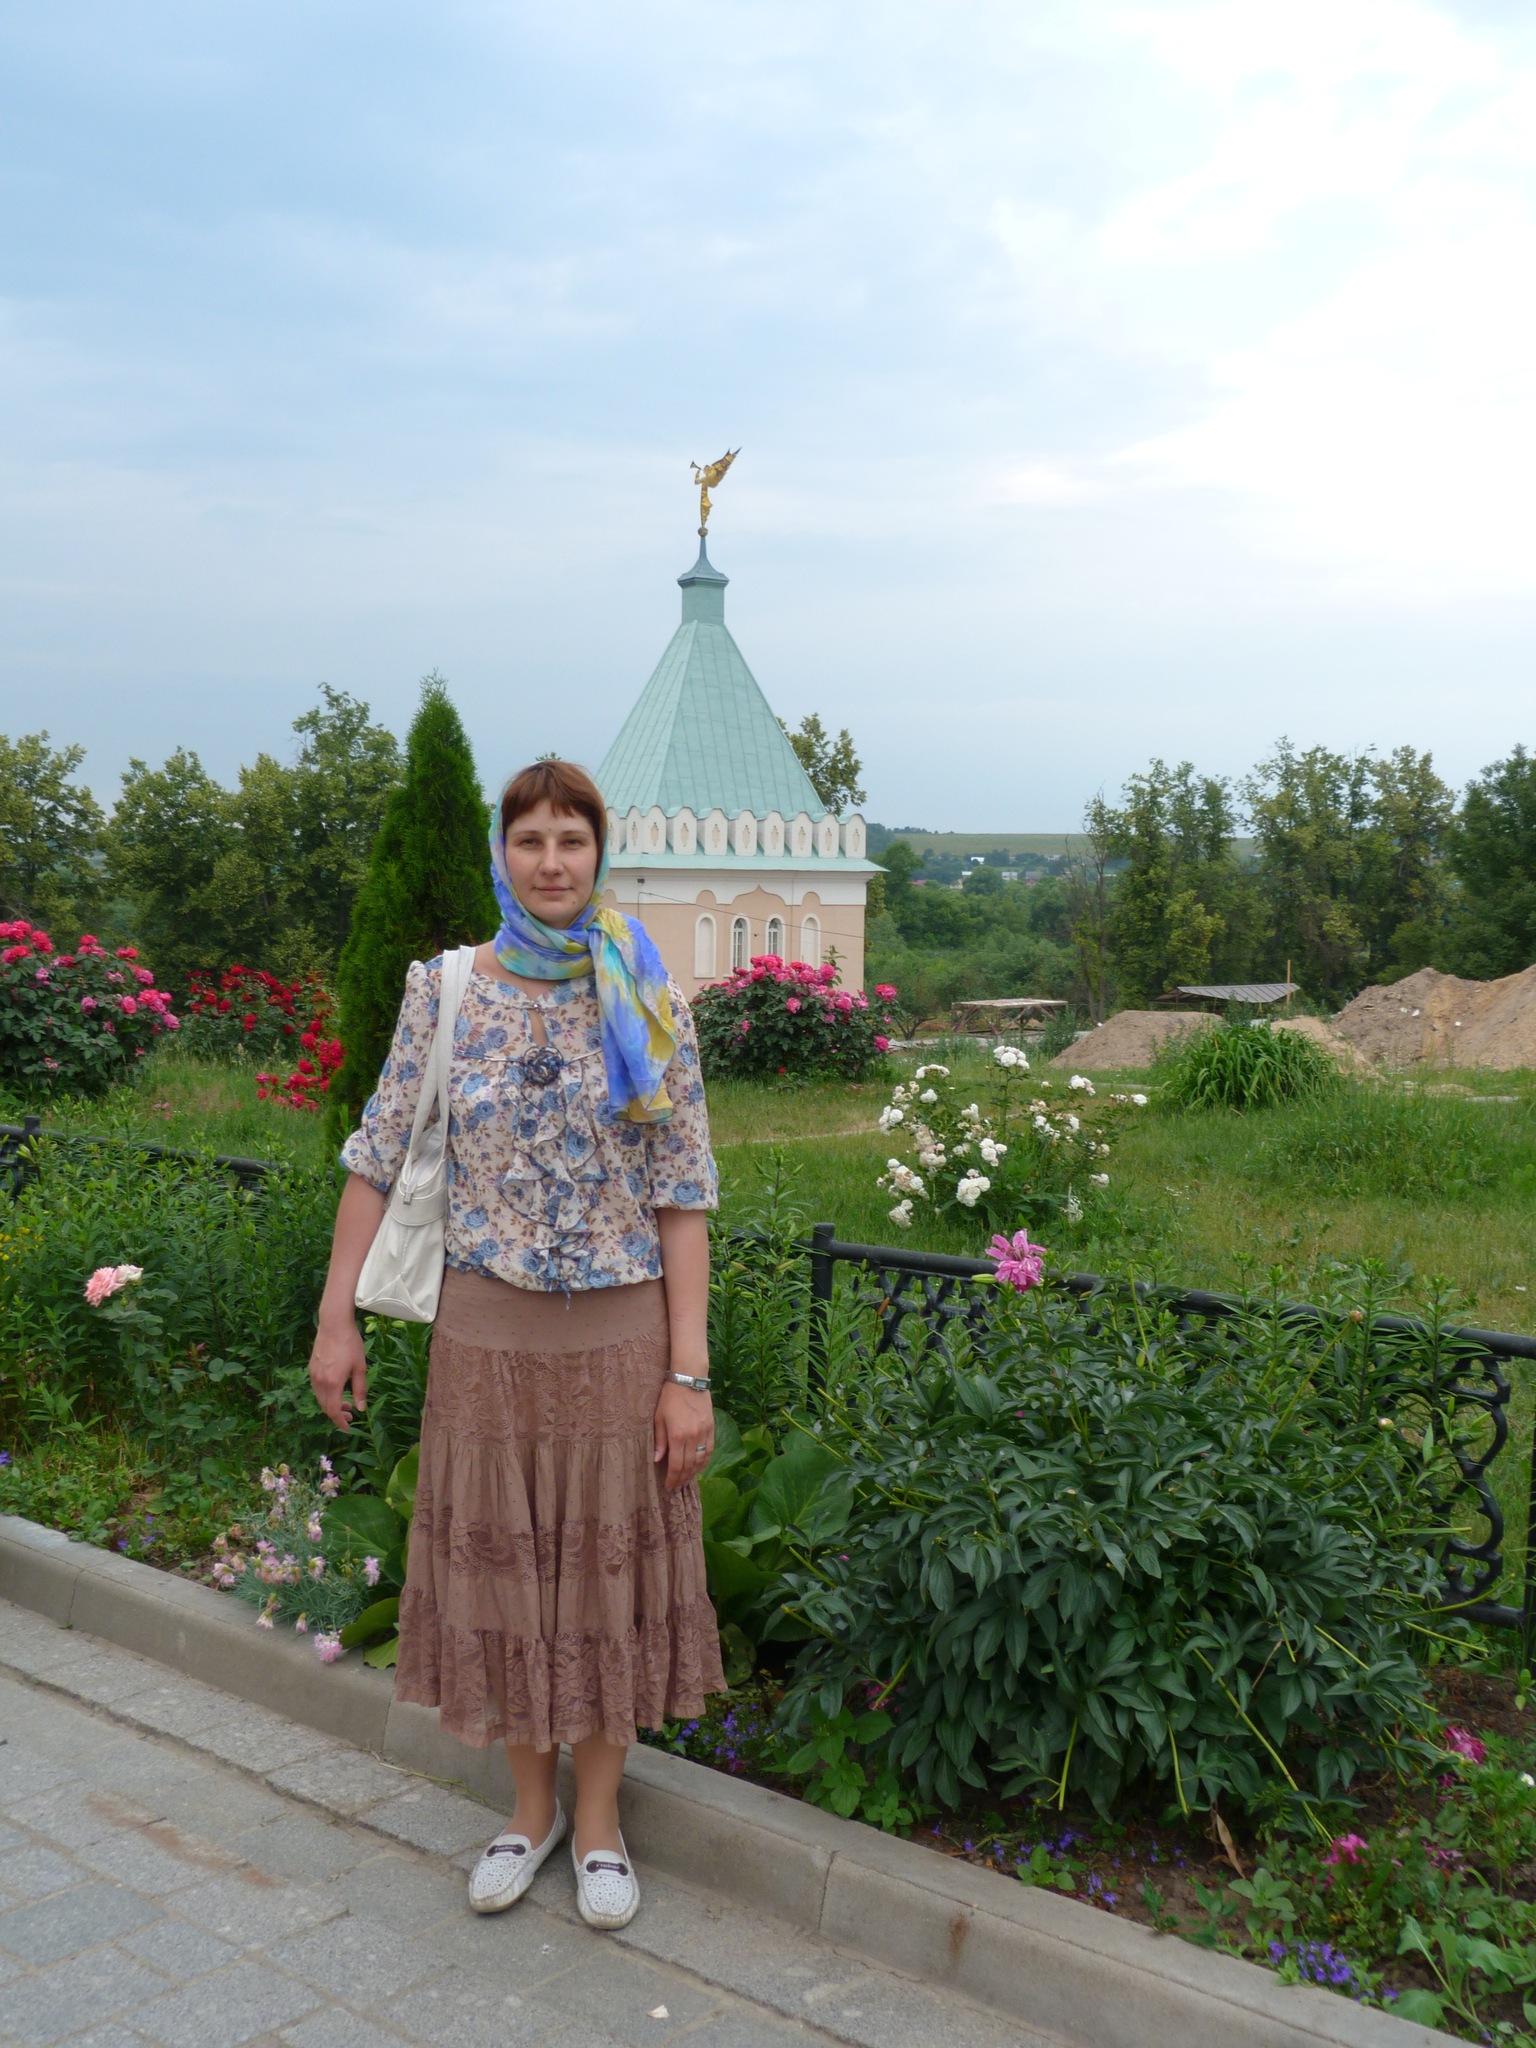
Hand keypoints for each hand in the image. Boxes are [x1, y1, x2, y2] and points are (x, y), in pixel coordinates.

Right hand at [309, 1311, 367, 1430]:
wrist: (333, 1324)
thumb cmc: (350, 1344)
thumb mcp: (360, 1367)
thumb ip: (360, 1389)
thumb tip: (361, 1408)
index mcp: (333, 1383)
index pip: (333, 1410)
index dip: (340, 1422)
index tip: (348, 1428)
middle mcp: (320, 1381)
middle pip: (325, 1406)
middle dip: (337, 1414)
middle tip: (350, 1415)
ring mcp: (313, 1374)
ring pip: (320, 1398)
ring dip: (331, 1404)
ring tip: (345, 1403)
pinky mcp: (311, 1368)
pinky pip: (317, 1388)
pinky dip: (325, 1395)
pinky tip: (336, 1390)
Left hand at [653, 1380, 712, 1490]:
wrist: (689, 1379)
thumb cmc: (669, 1397)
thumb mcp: (659, 1418)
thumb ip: (659, 1440)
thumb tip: (658, 1460)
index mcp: (677, 1436)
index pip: (676, 1465)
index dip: (672, 1479)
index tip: (668, 1487)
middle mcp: (692, 1437)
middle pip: (689, 1466)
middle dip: (682, 1479)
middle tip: (676, 1487)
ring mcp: (704, 1433)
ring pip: (701, 1461)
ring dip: (694, 1473)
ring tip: (686, 1480)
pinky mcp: (711, 1428)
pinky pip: (710, 1450)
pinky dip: (705, 1462)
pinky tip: (699, 1467)